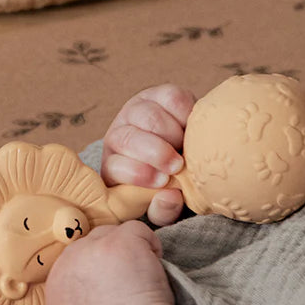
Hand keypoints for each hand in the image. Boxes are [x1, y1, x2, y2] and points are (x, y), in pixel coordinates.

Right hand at [44, 220, 172, 304]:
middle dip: (109, 258)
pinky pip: (137, 229)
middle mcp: (69, 261)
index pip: (73, 261)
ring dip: (128, 250)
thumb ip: (74, 299)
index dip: (96, 270)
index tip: (112, 287)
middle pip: (90, 243)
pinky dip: (150, 245)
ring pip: (112, 234)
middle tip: (128, 282)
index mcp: (55, 284)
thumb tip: (89, 287)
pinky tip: (154, 268)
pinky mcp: (119, 240)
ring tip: (141, 277)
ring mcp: (94, 247)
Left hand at [101, 84, 195, 225]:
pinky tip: (191, 127)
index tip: (162, 181)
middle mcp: (118, 137)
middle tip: (178, 165)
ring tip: (186, 146)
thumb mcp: (166, 205)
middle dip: (155, 153)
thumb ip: (165, 210)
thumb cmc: (172, 185)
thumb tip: (169, 197)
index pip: (116, 167)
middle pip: (127, 138)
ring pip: (148, 116)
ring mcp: (135, 112)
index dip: (138, 173)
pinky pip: (171, 97)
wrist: (187, 153)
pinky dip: (185, 113)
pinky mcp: (158, 94)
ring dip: (171, 134)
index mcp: (114, 167)